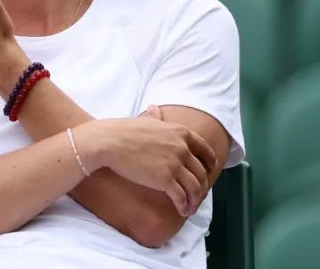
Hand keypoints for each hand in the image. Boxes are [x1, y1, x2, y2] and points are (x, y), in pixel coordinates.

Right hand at [74, 115, 217, 217]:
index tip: (210, 170)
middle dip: (202, 186)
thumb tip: (154, 109)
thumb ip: (155, 117)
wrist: (109, 141)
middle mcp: (182, 148)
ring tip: (190, 207)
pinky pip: (181, 197)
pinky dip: (184, 206)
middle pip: (201, 172)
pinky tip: (182, 210)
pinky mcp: (165, 180)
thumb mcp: (144, 120)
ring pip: (195, 187)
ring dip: (195, 200)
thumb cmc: (122, 130)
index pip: (205, 149)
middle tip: (198, 194)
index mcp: (180, 133)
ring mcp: (175, 164)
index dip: (210, 162)